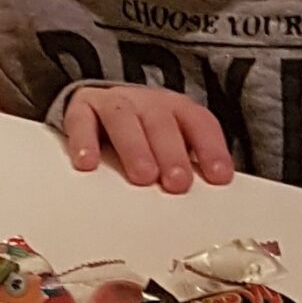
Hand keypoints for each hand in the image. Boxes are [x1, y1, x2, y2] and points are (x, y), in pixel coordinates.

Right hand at [62, 85, 234, 192]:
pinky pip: (82, 121)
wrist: (99, 106)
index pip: (199, 123)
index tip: (219, 178)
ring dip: (135, 148)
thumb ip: (185, 166)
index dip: (211, 148)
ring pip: (124, 120)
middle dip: (172, 153)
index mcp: (176, 110)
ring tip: (143, 177)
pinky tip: (88, 164)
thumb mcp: (169, 146)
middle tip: (178, 183)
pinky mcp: (82, 108)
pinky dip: (84, 141)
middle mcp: (147, 103)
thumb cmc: (143, 137)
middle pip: (162, 124)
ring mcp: (114, 103)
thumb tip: (205, 199)